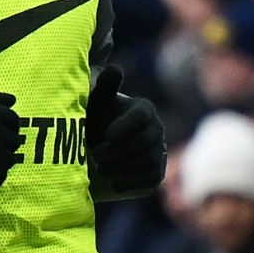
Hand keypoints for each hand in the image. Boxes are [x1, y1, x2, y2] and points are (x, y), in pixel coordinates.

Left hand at [87, 66, 166, 201]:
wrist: (96, 151)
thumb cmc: (95, 122)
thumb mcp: (96, 103)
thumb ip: (105, 87)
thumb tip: (113, 69)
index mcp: (143, 109)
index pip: (142, 116)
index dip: (126, 125)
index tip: (108, 134)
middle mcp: (156, 129)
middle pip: (145, 142)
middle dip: (119, 151)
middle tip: (96, 157)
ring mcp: (159, 151)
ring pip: (148, 161)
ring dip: (122, 167)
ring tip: (101, 169)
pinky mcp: (157, 173)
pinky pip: (151, 179)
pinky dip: (132, 183)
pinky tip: (114, 184)